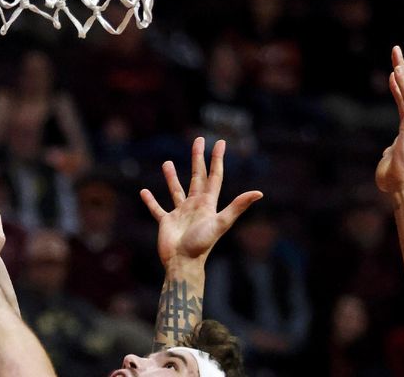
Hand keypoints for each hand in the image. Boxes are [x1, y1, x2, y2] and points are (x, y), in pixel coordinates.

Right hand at [140, 137, 262, 266]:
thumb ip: (237, 207)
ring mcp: (180, 213)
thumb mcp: (221, 223)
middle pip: (197, 177)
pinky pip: (157, 208)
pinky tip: (144, 192)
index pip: (214, 176)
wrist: (183, 264)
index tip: (219, 143)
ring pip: (176, 190)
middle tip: (198, 140)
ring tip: (167, 162)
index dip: (217, 159)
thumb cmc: (202, 244)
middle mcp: (195, 205)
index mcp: (208, 203)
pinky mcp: (166, 222)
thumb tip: (259, 193)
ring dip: (172, 177)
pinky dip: (151, 201)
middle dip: (198, 158)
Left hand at [375, 46, 403, 194]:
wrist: (400, 185)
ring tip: (397, 56)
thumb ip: (391, 149)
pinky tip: (398, 72)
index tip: (393, 70)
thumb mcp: (390, 154)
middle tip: (396, 51)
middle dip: (403, 69)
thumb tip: (390, 150)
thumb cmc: (393, 174)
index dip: (398, 84)